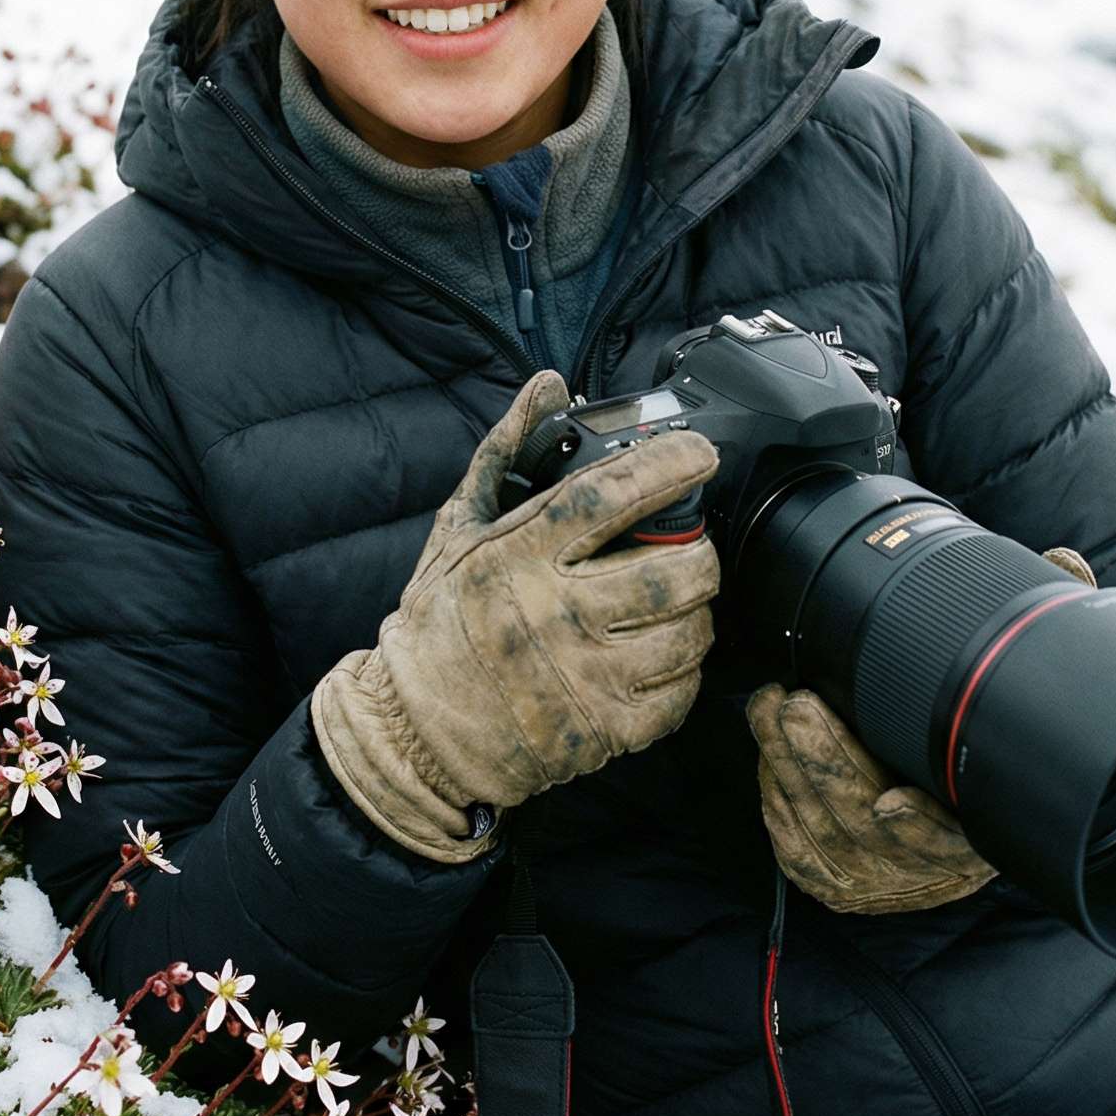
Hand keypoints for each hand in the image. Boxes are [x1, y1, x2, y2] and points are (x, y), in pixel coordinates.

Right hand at [312, 369, 721, 863]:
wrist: (414, 731)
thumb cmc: (440, 621)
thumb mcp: (459, 526)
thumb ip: (506, 450)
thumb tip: (549, 384)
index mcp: (518, 555)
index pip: (610, 495)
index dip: (668, 465)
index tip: (700, 452)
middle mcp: (555, 614)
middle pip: (674, 568)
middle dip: (700, 548)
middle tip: (690, 543)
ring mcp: (584, 677)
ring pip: (689, 630)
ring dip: (697, 609)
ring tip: (675, 599)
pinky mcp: (602, 730)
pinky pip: (680, 693)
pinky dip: (684, 669)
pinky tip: (661, 654)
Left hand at [746, 543, 1096, 911]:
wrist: (944, 821)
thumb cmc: (980, 747)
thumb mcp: (1019, 692)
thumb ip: (1046, 631)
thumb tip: (1061, 562)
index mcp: (975, 827)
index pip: (952, 840)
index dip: (922, 828)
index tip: (892, 803)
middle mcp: (923, 860)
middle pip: (868, 830)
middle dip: (828, 767)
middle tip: (798, 709)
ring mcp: (874, 870)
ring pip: (822, 829)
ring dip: (790, 766)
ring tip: (774, 708)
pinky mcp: (829, 868)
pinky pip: (793, 839)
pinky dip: (776, 789)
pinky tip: (768, 744)